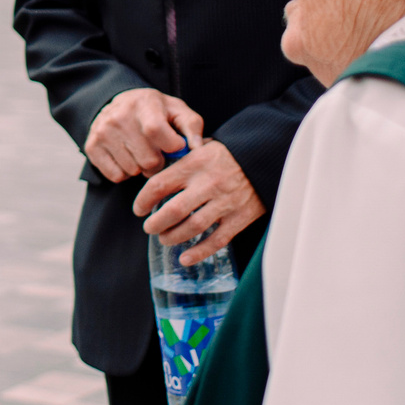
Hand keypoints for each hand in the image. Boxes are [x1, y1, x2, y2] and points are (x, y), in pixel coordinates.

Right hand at [84, 87, 203, 183]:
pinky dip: (125, 173)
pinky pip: (116, 176)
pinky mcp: (91, 146)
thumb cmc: (156, 111)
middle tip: (158, 154)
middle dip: (159, 163)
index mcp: (143, 102)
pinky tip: (127, 158)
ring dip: (142, 168)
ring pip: (133, 170)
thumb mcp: (177, 111)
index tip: (175, 147)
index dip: (171, 146)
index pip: (156, 131)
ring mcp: (102, 132)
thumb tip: (196, 148)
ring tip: (141, 153)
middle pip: (148, 159)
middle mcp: (118, 115)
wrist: (120, 105)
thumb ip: (192, 127)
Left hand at [133, 139, 266, 265]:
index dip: (143, 200)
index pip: (159, 185)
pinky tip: (185, 258)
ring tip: (165, 239)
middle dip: (155, 224)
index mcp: (195, 164)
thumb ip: (181, 158)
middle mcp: (208, 184)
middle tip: (149, 228)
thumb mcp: (203, 147)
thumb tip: (155, 170)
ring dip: (173, 237)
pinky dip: (199, 252)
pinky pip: (217, 240)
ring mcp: (225, 203)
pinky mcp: (240, 218)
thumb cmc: (228, 154)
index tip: (139, 209)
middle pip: (173, 210)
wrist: (266, 160)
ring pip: (192, 227)